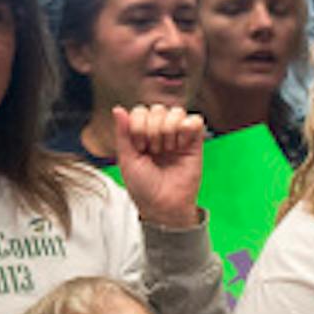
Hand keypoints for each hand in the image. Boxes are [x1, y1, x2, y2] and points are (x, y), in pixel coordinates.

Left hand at [113, 105, 205, 228]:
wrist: (163, 204)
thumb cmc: (142, 186)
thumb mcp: (126, 158)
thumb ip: (123, 132)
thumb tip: (118, 108)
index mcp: (142, 134)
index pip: (140, 111)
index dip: (138, 126)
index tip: (139, 148)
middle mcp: (160, 132)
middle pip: (158, 109)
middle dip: (153, 130)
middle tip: (154, 151)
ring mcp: (179, 136)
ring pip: (176, 112)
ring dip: (169, 130)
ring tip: (168, 149)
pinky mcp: (196, 141)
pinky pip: (195, 120)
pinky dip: (187, 128)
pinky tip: (182, 144)